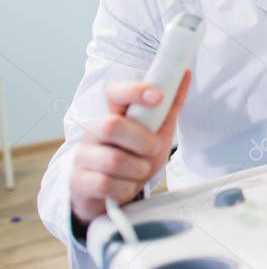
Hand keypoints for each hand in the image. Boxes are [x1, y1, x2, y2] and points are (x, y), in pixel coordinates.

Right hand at [70, 71, 190, 224]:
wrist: (112, 195)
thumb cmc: (135, 158)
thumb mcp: (157, 133)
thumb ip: (170, 107)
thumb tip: (185, 73)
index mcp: (114, 115)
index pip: (115, 93)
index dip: (135, 91)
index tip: (158, 96)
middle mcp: (94, 131)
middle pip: (112, 126)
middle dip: (142, 141)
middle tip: (153, 149)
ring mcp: (83, 156)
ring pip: (113, 160)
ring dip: (137, 170)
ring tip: (138, 171)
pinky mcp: (79, 182)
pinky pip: (106, 184)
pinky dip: (125, 188)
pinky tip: (124, 186)